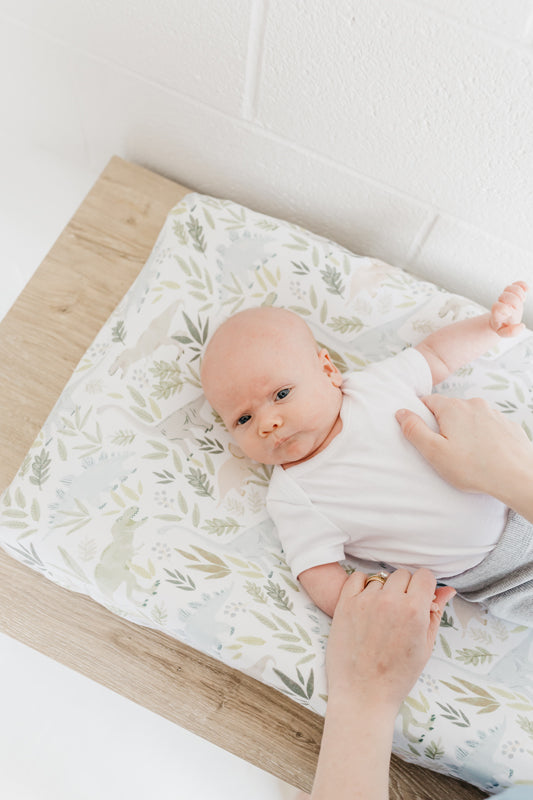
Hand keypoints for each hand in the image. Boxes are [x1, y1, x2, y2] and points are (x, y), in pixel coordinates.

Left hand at [326, 569, 454, 711]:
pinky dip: (362, 586)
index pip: (425, 576)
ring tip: (381, 615)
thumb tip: (447, 590)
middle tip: (401, 611)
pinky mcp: (345, 604)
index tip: (420, 599)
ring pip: (380, 578)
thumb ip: (436, 614)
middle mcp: (390, 601)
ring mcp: (366, 601)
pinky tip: (366, 604)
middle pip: (403, 575)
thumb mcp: (425, 646)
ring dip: (383, 590)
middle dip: (405, 589)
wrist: (362, 694)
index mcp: (414, 611)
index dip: (425, 587)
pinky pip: (357, 578)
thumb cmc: (397, 676)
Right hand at [396, 394, 532, 498]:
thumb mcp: (434, 452)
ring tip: (467, 455)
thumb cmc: (474, 468)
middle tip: (445, 450)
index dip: (422, 415)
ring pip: (471, 418)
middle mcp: (474, 405)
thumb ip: (414, 430)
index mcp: (453, 408)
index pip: (428, 401)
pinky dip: (484, 437)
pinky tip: (485, 455)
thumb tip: (402, 412)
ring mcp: (494, 414)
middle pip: (450, 409)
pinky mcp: (509, 426)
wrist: (517, 478)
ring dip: (465, 430)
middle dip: (444, 425)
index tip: (423, 433)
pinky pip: (489, 427)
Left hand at [489, 280, 527, 336]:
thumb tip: (522, 326)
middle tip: (517, 307)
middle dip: (514, 301)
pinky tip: (527, 289)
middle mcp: (500, 303)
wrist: (499, 319)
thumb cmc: (502, 326)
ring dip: (518, 292)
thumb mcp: (504, 333)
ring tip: (522, 299)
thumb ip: (511, 332)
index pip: (498, 307)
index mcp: (497, 314)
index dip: (504, 308)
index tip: (509, 312)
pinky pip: (516, 284)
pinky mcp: (511, 292)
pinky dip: (522, 285)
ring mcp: (505, 296)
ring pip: (510, 288)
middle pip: (506, 296)